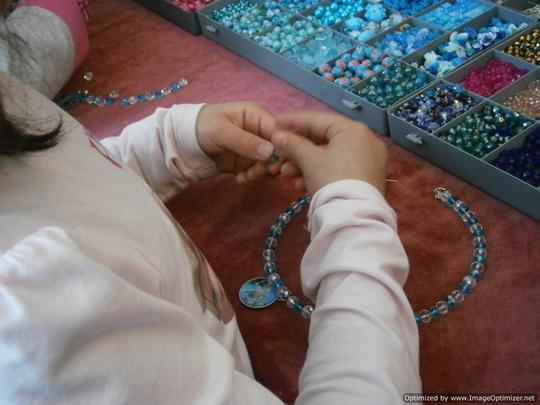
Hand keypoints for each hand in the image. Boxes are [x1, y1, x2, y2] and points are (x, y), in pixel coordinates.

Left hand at [196, 102, 278, 184]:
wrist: (184, 140)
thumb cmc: (202, 126)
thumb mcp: (222, 131)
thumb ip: (245, 141)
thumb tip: (271, 152)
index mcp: (257, 117)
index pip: (280, 132)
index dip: (282, 149)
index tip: (273, 165)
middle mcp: (260, 133)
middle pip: (279, 152)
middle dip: (270, 166)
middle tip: (255, 174)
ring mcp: (256, 150)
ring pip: (271, 166)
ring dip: (260, 175)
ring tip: (244, 178)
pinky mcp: (248, 163)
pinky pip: (259, 175)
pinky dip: (252, 180)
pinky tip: (239, 179)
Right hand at [271, 111, 386, 194]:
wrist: (354, 218)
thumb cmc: (331, 181)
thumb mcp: (308, 160)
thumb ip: (292, 144)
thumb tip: (277, 135)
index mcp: (353, 129)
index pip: (317, 119)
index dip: (292, 122)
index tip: (273, 125)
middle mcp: (365, 140)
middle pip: (323, 139)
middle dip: (297, 150)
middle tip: (279, 156)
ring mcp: (369, 159)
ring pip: (330, 155)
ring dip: (305, 163)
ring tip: (286, 174)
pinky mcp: (367, 177)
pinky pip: (339, 167)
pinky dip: (320, 172)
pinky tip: (301, 184)